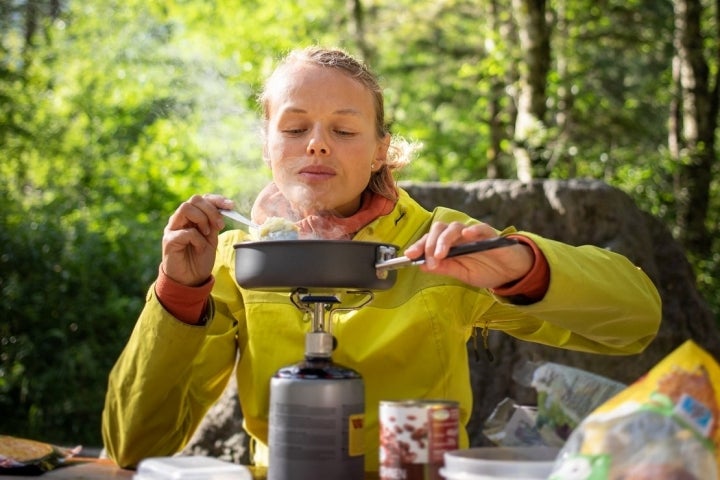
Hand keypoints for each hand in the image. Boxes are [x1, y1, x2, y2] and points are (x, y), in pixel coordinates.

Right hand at [161, 194, 233, 285]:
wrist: (190, 279)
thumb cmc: (200, 259)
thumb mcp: (211, 239)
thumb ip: (214, 223)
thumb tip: (224, 208)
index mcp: (191, 217)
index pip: (202, 199)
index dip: (217, 199)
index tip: (231, 206)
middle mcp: (180, 219)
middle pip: (194, 200)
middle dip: (211, 210)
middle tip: (220, 226)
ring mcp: (173, 228)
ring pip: (186, 208)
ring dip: (202, 219)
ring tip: (207, 234)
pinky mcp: (169, 240)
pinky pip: (185, 232)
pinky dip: (197, 238)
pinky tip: (200, 248)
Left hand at [403, 222, 533, 288]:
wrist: (512, 272)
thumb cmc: (486, 270)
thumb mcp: (462, 274)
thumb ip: (444, 268)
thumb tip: (421, 265)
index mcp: (450, 246)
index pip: (430, 240)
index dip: (419, 246)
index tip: (409, 255)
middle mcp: (459, 237)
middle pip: (439, 229)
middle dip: (429, 243)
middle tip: (428, 258)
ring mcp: (473, 235)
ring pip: (455, 227)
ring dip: (444, 240)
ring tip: (440, 254)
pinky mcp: (490, 235)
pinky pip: (480, 228)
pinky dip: (473, 230)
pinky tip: (467, 235)